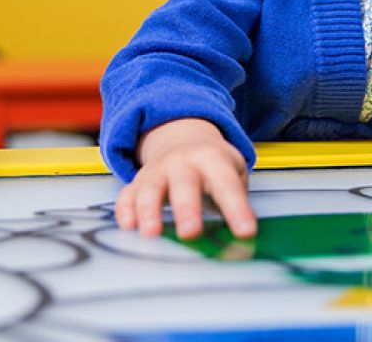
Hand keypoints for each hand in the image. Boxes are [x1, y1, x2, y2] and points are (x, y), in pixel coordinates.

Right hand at [114, 118, 255, 239]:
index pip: (226, 186)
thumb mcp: (233, 172)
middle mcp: (182, 162)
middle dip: (186, 209)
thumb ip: (238, 201)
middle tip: (190, 233)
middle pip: (184, 184)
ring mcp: (158, 171)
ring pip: (150, 188)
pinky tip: (128, 225)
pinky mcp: (139, 182)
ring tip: (151, 232)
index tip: (246, 232)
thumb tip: (245, 236)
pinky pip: (128, 194)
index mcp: (212, 159)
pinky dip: (126, 209)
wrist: (182, 136)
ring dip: (149, 210)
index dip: (237, 209)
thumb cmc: (212, 163)